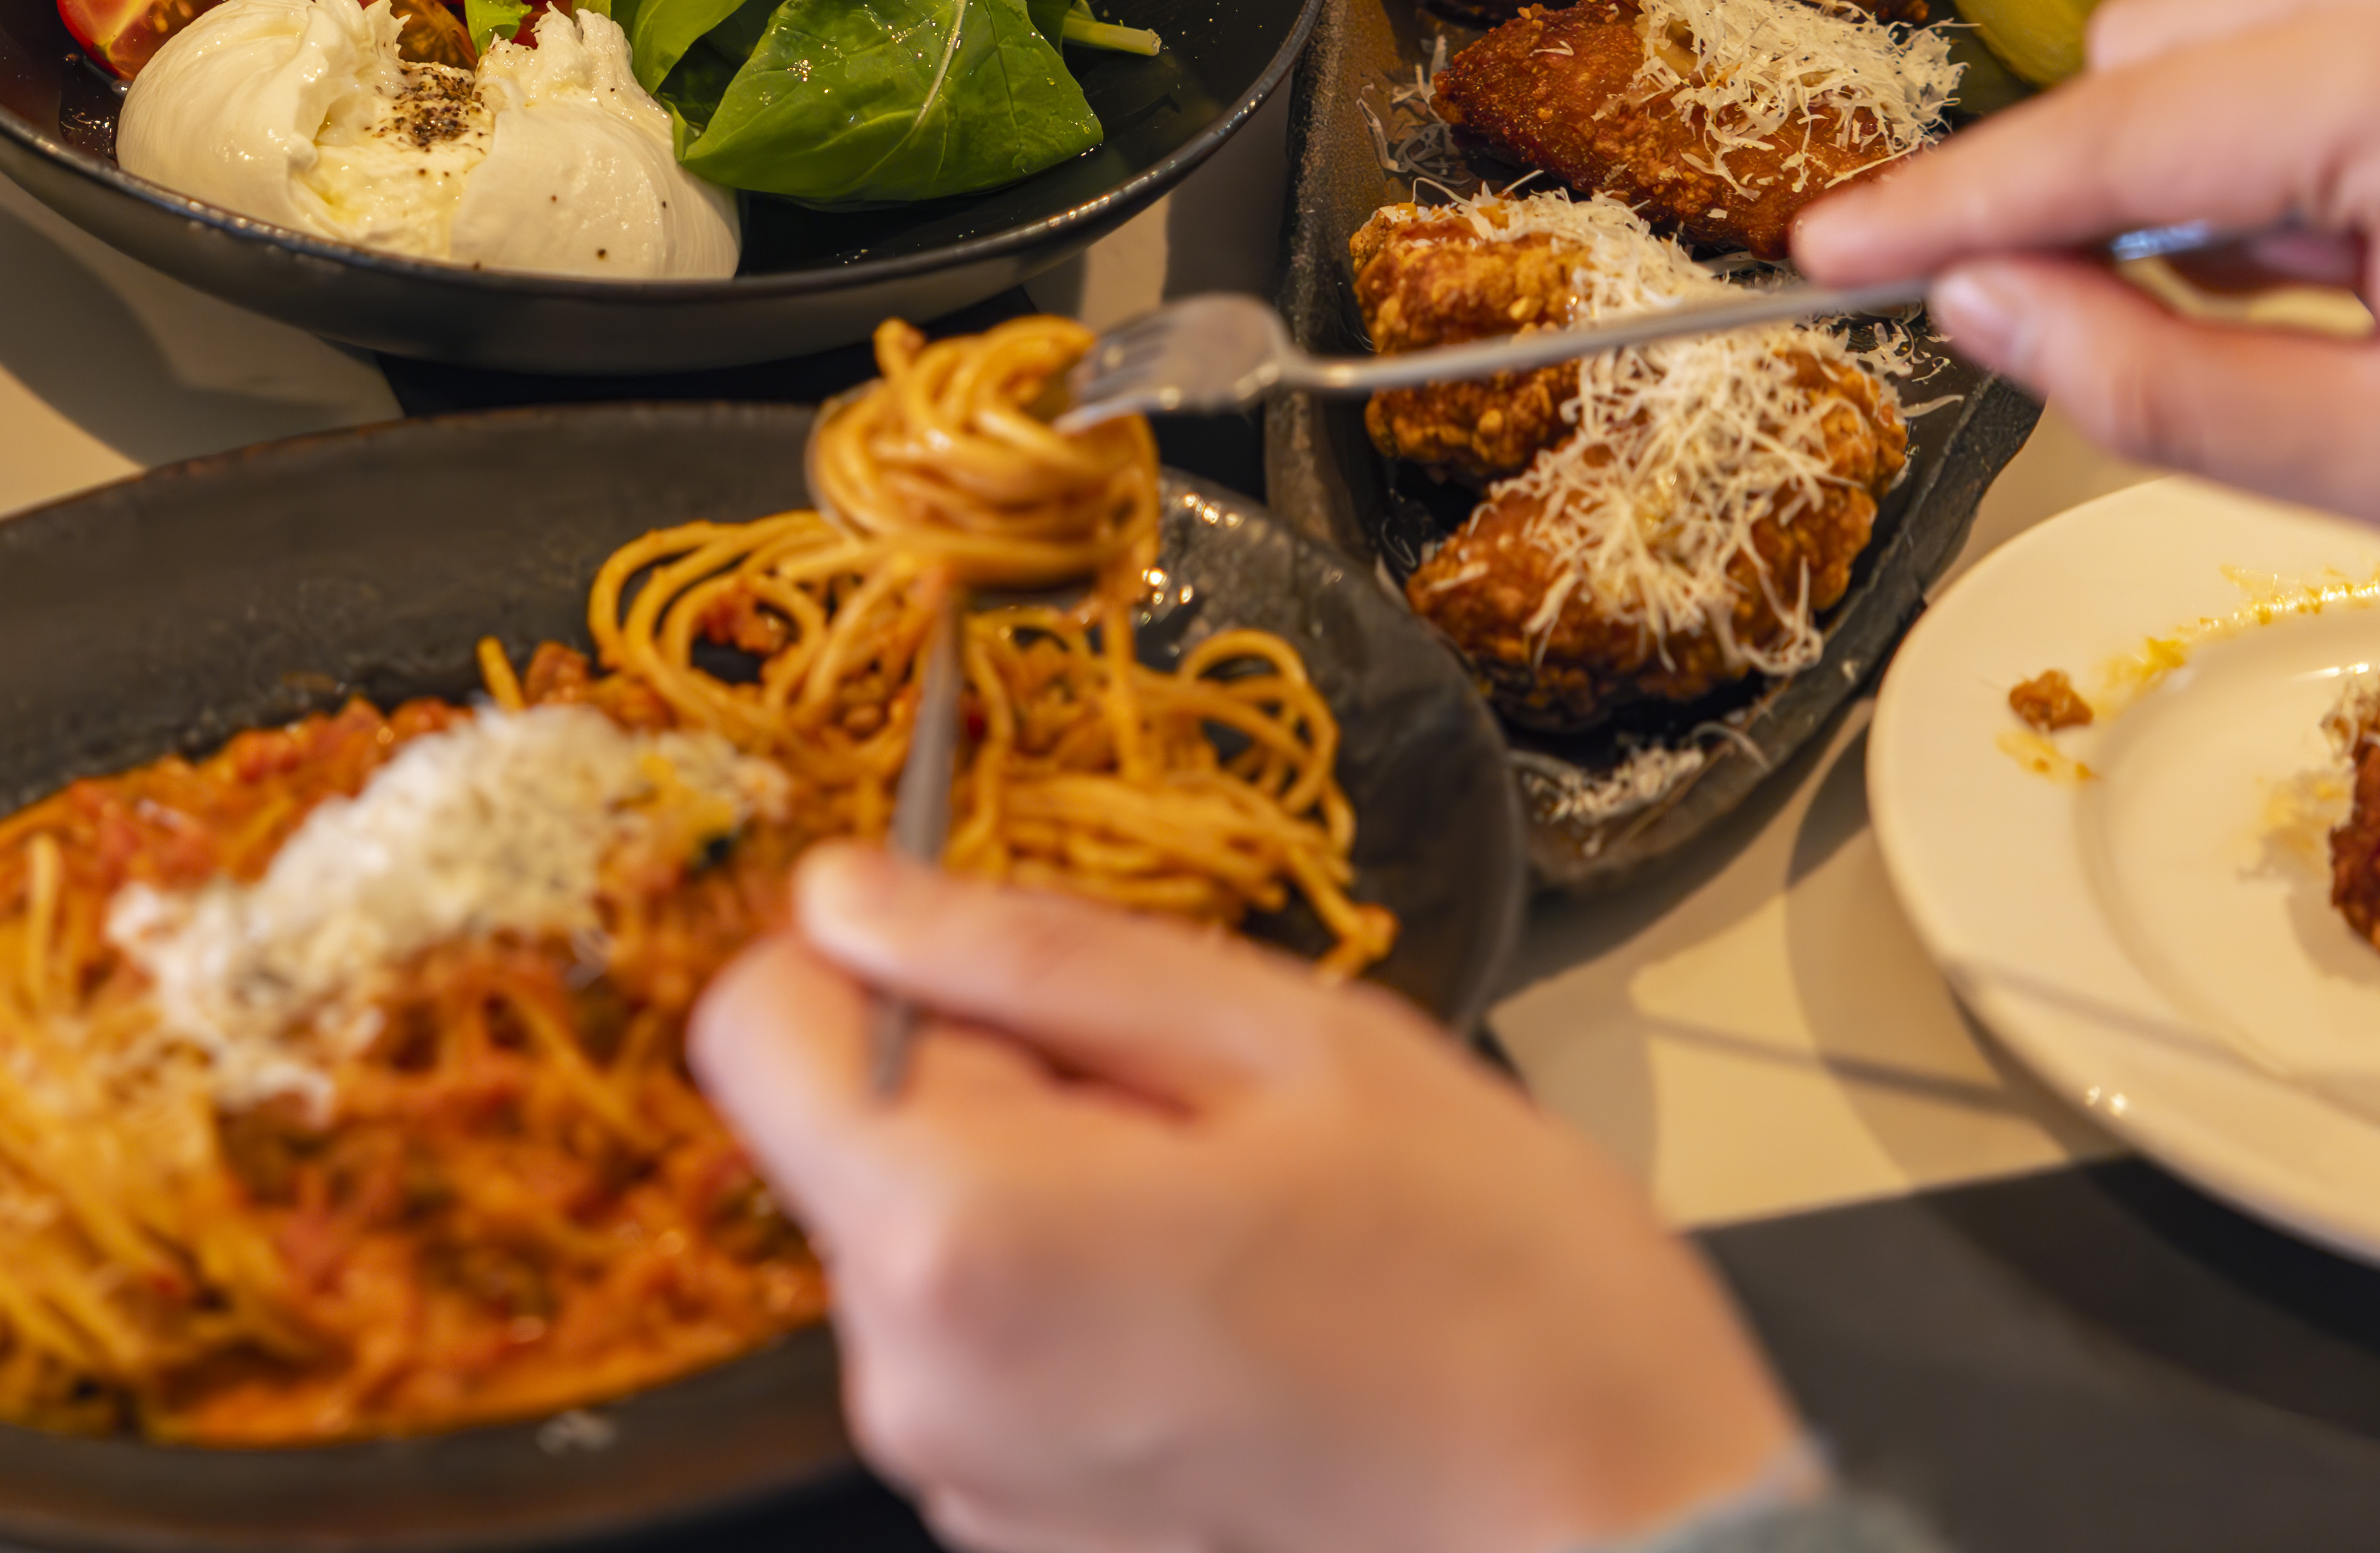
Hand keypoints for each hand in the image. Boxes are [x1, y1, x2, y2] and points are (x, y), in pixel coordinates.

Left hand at [691, 847, 1802, 1552]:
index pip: (752, 1026)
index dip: (869, 966)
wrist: (1627, 1535)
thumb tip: (852, 892)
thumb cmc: (1493, 1296)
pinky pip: (987, 1352)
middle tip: (1192, 1118)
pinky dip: (1074, 1305)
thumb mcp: (1278, 1043)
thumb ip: (1030, 957)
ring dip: (1042, 1194)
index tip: (1009, 975)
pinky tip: (1229, 1317)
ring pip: (928, 1241)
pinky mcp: (1022, 1537)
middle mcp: (914, 1379)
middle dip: (989, 1086)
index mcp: (954, 1234)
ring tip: (1234, 1226)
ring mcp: (965, 1480)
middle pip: (851, 1138)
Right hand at [1796, 0, 2379, 645]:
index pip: (2108, 135)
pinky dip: (2321, 121)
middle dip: (2132, 197)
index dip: (1951, 206)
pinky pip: (2348, 7)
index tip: (1828, 251)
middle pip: (2154, 47)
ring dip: (2229, 162)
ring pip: (2235, 19)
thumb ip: (2161, 384)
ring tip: (2360, 311)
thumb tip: (1984, 309)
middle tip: (2231, 353)